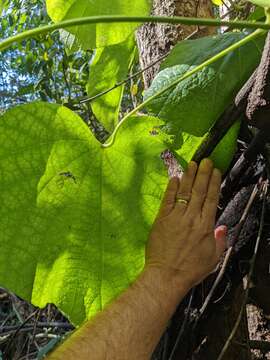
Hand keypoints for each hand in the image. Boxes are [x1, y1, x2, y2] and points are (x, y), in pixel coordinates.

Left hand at [145, 159, 226, 291]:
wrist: (166, 276)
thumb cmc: (190, 269)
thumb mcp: (213, 258)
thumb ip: (219, 241)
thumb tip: (222, 227)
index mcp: (205, 227)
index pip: (211, 199)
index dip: (214, 183)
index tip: (216, 171)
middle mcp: (192, 218)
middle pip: (199, 191)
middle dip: (203, 174)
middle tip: (205, 160)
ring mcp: (176, 217)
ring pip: (184, 192)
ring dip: (188, 177)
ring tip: (192, 164)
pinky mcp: (161, 219)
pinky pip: (167, 200)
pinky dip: (171, 189)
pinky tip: (175, 178)